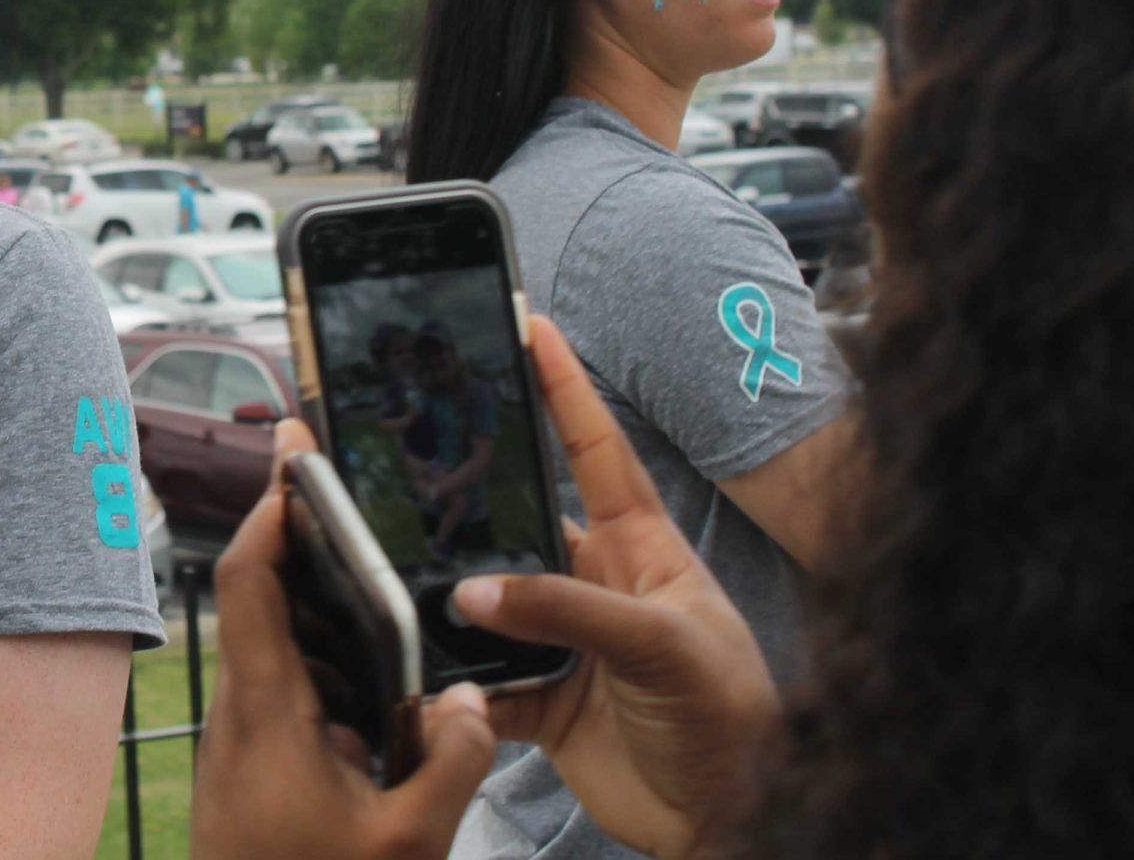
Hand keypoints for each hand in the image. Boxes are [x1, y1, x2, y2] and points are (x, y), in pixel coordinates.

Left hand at [191, 421, 496, 858]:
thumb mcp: (407, 843)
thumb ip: (452, 761)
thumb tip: (474, 698)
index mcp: (268, 710)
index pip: (247, 580)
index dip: (269, 513)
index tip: (301, 466)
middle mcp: (242, 714)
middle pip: (258, 600)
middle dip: (301, 545)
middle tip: (348, 497)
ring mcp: (241, 745)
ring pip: (272, 650)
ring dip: (317, 612)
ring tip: (379, 584)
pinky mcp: (251, 774)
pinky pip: (284, 696)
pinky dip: (323, 670)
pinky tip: (377, 687)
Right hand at [456, 318, 779, 859]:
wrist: (731, 819)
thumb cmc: (732, 716)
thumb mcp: (663, 644)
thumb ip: (570, 610)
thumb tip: (478, 592)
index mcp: (638, 547)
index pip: (594, 447)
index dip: (563, 384)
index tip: (530, 323)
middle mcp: (594, 583)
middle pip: (518, 521)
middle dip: (468, 496)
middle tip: (411, 458)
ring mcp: (565, 642)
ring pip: (488, 600)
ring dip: (449, 600)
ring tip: (400, 580)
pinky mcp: (542, 702)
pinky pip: (479, 680)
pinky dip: (451, 685)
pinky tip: (429, 681)